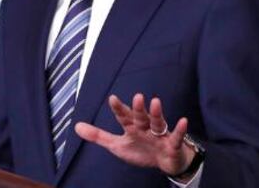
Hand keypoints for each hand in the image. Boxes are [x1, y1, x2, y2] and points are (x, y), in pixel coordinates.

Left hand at [74, 94, 194, 178]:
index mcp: (132, 127)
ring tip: (155, 102)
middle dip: (138, 108)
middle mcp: (145, 127)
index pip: (123, 117)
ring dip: (156, 113)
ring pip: (157, 123)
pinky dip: (179, 130)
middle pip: (141, 117)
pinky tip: (183, 121)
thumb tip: (76, 126)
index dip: (118, 108)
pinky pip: (176, 137)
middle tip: (137, 96)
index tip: (111, 98)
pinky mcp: (172, 144)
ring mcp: (159, 135)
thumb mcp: (117, 145)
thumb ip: (98, 136)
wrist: (165, 162)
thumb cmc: (141, 149)